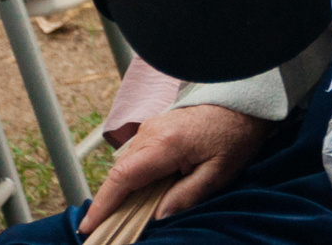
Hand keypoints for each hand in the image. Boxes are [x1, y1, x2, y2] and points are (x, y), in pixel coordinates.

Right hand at [78, 104, 270, 232]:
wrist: (243, 100)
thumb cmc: (235, 135)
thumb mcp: (219, 172)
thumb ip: (187, 196)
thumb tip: (158, 217)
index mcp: (165, 144)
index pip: (123, 178)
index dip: (103, 205)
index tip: (89, 227)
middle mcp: (150, 133)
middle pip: (120, 174)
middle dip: (109, 204)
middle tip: (104, 233)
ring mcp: (151, 128)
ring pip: (126, 167)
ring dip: (121, 193)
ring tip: (118, 220)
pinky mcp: (155, 129)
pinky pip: (136, 158)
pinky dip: (132, 179)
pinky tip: (138, 197)